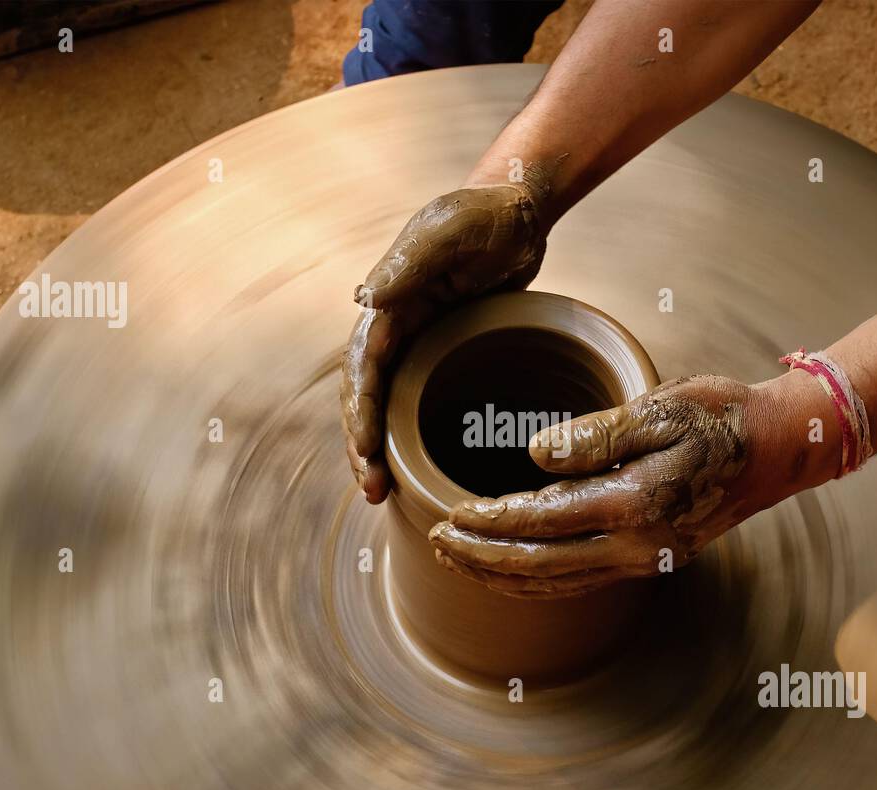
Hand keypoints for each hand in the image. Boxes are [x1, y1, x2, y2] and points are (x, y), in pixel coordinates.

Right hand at [341, 172, 552, 502]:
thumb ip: (411, 261)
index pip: (362, 367)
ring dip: (378, 447)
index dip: (359, 412)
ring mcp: (416, 340)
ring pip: (386, 404)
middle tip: (370, 490)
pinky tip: (413, 466)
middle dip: (361, 444)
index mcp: (388, 302)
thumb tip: (365, 299)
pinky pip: (415, 398)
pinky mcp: (441, 350)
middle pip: (365, 395)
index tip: (363, 451)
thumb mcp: (452, 230)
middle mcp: (393, 325)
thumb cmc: (486, 213)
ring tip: (379, 492)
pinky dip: (408, 432)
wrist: (518, 210)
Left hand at [426, 375, 762, 596]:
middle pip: (539, 565)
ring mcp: (645, 560)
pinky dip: (536, 580)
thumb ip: (594, 434)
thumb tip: (533, 454)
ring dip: (503, 575)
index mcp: (634, 503)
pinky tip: (513, 569)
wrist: (782, 447)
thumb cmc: (722, 417)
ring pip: (556, 583)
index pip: (541, 520)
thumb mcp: (659, 408)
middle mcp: (637, 545)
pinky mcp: (650, 560)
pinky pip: (579, 580)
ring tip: (460, 561)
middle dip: (482, 557)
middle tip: (439, 542)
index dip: (491, 521)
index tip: (451, 513)